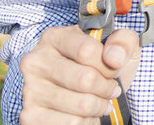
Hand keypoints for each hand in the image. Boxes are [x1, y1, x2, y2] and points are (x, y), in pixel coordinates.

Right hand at [18, 26, 140, 122]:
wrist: (83, 92)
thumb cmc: (100, 65)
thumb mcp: (118, 46)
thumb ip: (123, 41)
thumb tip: (114, 58)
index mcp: (54, 37)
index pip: (87, 51)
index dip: (109, 65)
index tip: (113, 69)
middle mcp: (36, 61)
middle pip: (84, 79)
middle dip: (106, 88)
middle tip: (111, 89)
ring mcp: (30, 90)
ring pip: (81, 105)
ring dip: (99, 106)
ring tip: (100, 101)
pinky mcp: (31, 116)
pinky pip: (70, 123)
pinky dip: (86, 121)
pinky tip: (85, 114)